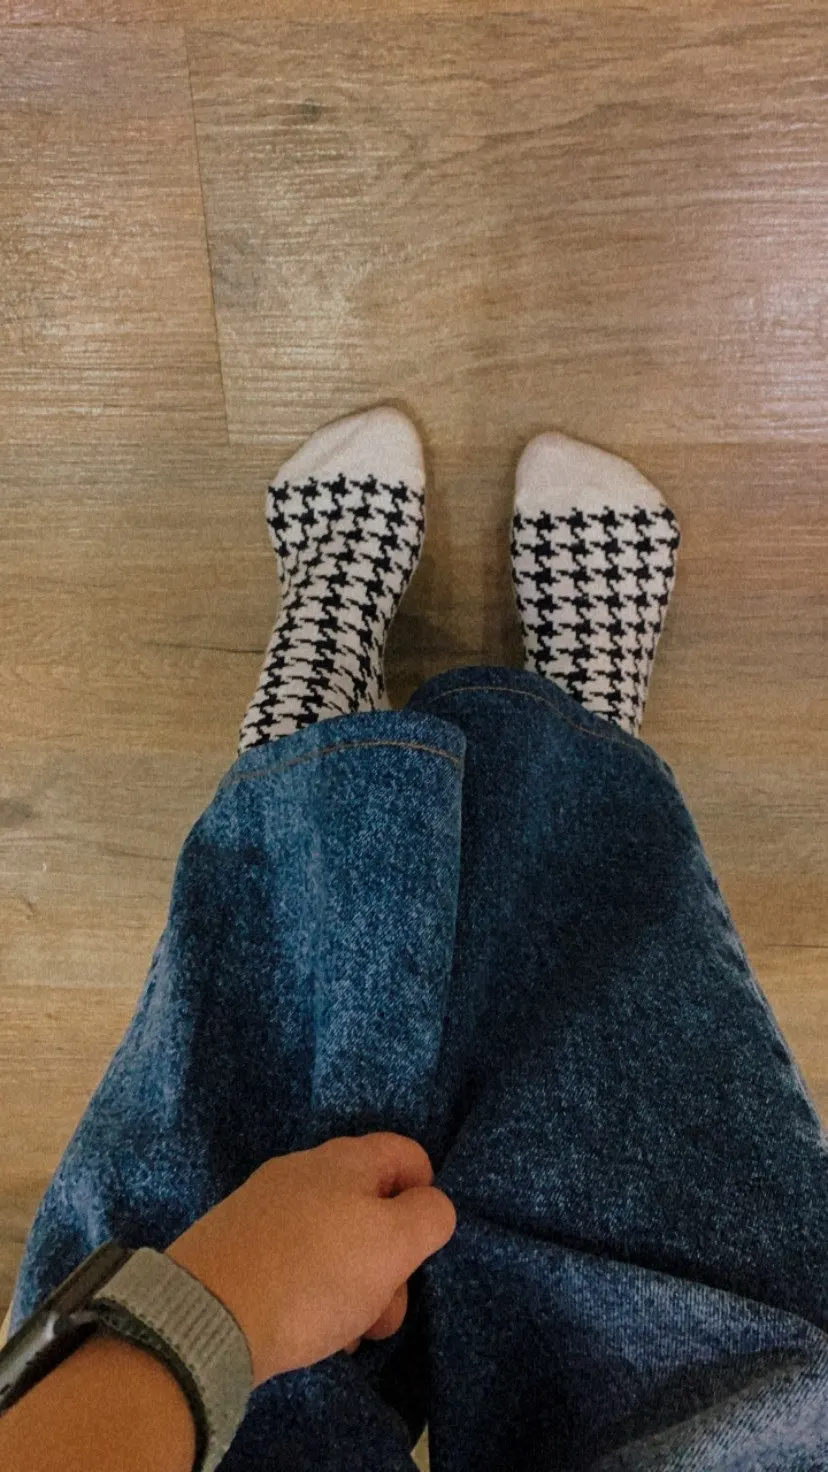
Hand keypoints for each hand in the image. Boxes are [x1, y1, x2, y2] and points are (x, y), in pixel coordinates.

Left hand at [166, 1132, 455, 1386]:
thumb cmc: (314, 1275)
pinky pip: (296, 1262)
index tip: (421, 1249)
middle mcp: (305, 1170)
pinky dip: (313, 1293)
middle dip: (390, 1261)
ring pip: (335, 1241)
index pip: (408, 1155)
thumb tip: (429, 1204)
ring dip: (354, 1287)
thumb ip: (428, 1216)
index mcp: (346, 1159)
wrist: (206, 1317)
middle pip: (372, 1206)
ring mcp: (266, 1206)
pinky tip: (308, 1332)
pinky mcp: (238, 1244)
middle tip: (384, 1312)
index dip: (427, 1197)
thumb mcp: (393, 1244)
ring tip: (345, 1332)